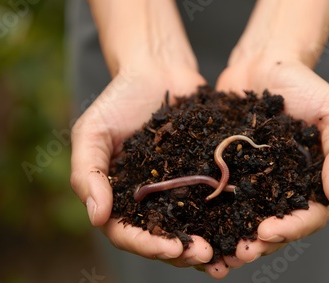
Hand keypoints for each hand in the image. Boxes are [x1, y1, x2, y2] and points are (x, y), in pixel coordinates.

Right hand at [70, 65, 220, 267]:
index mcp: (119, 197)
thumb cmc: (119, 100)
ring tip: (227, 255)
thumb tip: (96, 218)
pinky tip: (242, 227)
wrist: (158, 71)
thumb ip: (86, 174)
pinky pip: (213, 202)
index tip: (171, 247)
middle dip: (182, 252)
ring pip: (190, 228)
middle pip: (162, 238)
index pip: (127, 233)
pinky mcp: (203, 176)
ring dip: (207, 245)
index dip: (148, 245)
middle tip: (206, 256)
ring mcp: (178, 190)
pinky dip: (225, 219)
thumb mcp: (93, 132)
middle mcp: (149, 201)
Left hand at [210, 55, 328, 276]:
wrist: (263, 63)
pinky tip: (197, 230)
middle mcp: (284, 188)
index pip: (308, 216)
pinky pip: (222, 199)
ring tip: (217, 257)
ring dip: (234, 241)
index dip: (291, 229)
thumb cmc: (304, 85)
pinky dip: (213, 218)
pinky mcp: (228, 172)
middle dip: (259, 244)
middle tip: (239, 253)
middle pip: (277, 227)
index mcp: (312, 181)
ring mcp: (254, 182)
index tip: (267, 232)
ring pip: (247, 221)